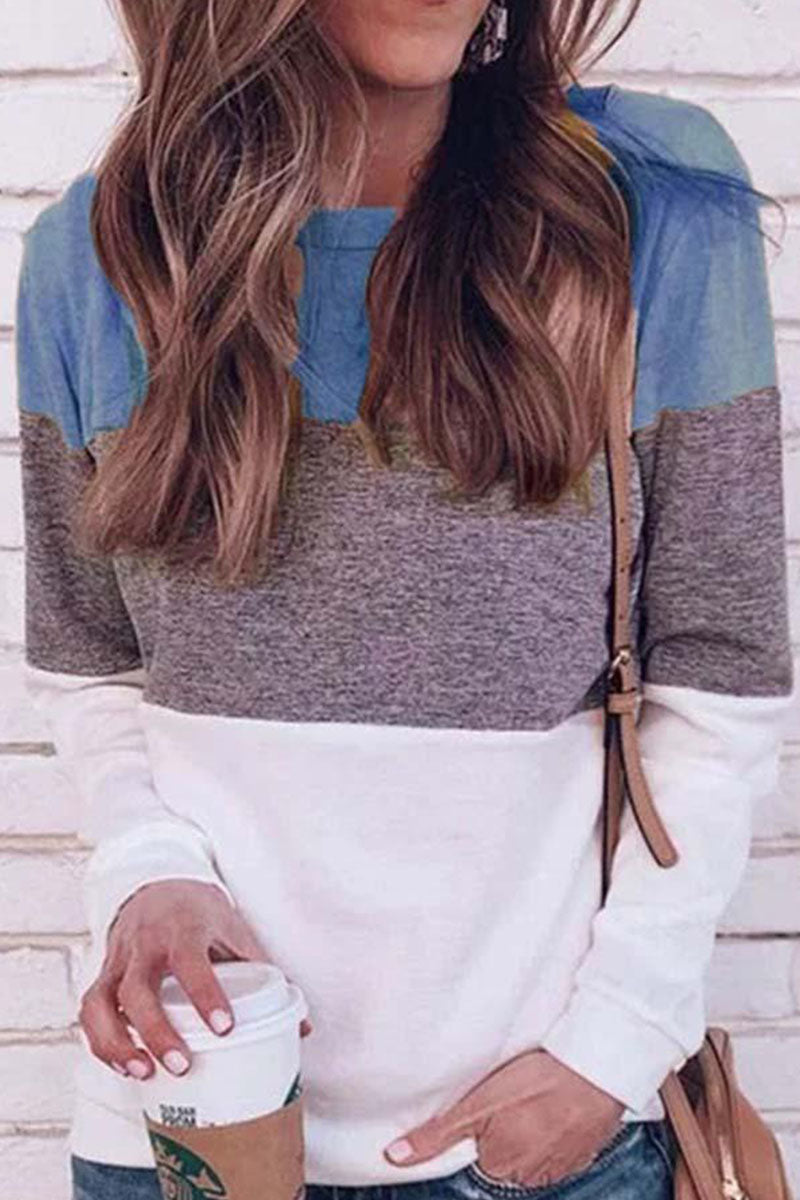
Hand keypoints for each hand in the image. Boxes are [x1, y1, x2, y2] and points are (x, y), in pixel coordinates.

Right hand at [78, 879, 312, 1080]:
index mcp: (183, 927)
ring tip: (143, 1073)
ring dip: (118, 1042)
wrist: (160, 886)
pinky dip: (101, 1042)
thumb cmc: (201, 914)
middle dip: (156, 1030)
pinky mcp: (104, 975)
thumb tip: (302, 1028)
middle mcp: (145, 944)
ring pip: (102, 1002)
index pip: (190, 958)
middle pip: (138, 988)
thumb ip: (267, 975)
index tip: (224, 1027)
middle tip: (181, 1064)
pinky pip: (91, 1011)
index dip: (206, 993)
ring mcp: (119, 960)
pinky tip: (124, 1066)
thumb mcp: (236, 932)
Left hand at [384, 1048, 624, 1188]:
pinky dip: (555, 1131)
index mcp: (500, 1165)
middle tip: (513, 1096)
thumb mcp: (479, 1102)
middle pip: (502, 1156)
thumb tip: (396, 1157)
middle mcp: (528, 1177)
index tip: (490, 1104)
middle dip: (504, 1129)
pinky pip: (557, 1149)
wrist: (597, 1068)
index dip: (480, 1125)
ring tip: (535, 1097)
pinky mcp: (582, 1155)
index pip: (476, 1154)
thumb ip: (438, 1134)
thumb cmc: (538, 1080)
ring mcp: (558, 1168)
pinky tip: (555, 1106)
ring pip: (530, 1152)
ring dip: (530, 1130)